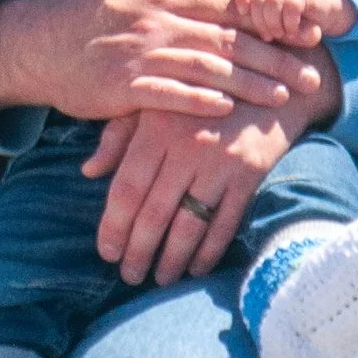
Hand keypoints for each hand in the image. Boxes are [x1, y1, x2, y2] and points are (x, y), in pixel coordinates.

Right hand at [0, 0, 306, 124]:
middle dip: (276, 59)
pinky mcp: (121, 85)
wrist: (33, 41)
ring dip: (251, 84)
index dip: (270, 22)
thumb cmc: (84, 13)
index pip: (229, 5)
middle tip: (312, 76)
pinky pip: (169, 94)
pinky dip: (199, 101)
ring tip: (283, 98)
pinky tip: (226, 111)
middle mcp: (156, 16)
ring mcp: (139, 51)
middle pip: (230, 38)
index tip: (302, 37)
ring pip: (209, 66)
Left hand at [85, 43, 345, 285]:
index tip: (106, 253)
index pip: (127, 188)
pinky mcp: (250, 174)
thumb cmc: (200, 92)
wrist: (268, 78)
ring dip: (172, 259)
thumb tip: (89, 171)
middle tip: (129, 276)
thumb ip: (118, 135)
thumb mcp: (155, 102)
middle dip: (139, 251)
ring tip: (159, 279)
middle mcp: (187, 147)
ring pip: (190, 224)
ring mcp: (221, 162)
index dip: (114, 226)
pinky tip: (197, 268)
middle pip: (154, 213)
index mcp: (157, 128)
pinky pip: (226, 222)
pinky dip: (210, 251)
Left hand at [229, 0, 355, 47]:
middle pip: (257, 0)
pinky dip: (290, 22)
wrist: (327, 10)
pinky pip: (291, 6)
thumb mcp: (276, 21)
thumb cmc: (297, 19)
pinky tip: (293, 31)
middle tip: (269, 36)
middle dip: (261, 22)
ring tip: (282, 34)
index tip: (243, 13)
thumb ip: (260, 21)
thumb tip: (241, 34)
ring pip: (272, 2)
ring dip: (274, 23)